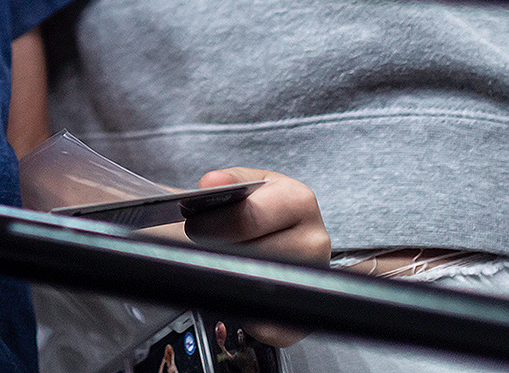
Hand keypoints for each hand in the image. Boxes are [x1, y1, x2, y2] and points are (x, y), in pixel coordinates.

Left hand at [182, 168, 329, 347]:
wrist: (258, 236)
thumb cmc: (249, 211)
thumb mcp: (239, 185)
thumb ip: (225, 182)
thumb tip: (212, 183)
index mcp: (298, 201)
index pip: (250, 216)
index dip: (213, 223)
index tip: (194, 225)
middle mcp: (314, 240)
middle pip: (253, 255)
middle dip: (218, 251)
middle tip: (201, 246)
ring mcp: (314, 279)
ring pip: (261, 287)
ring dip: (231, 280)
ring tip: (218, 264)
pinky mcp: (308, 315)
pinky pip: (272, 326)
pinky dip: (247, 316)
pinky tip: (237, 293)